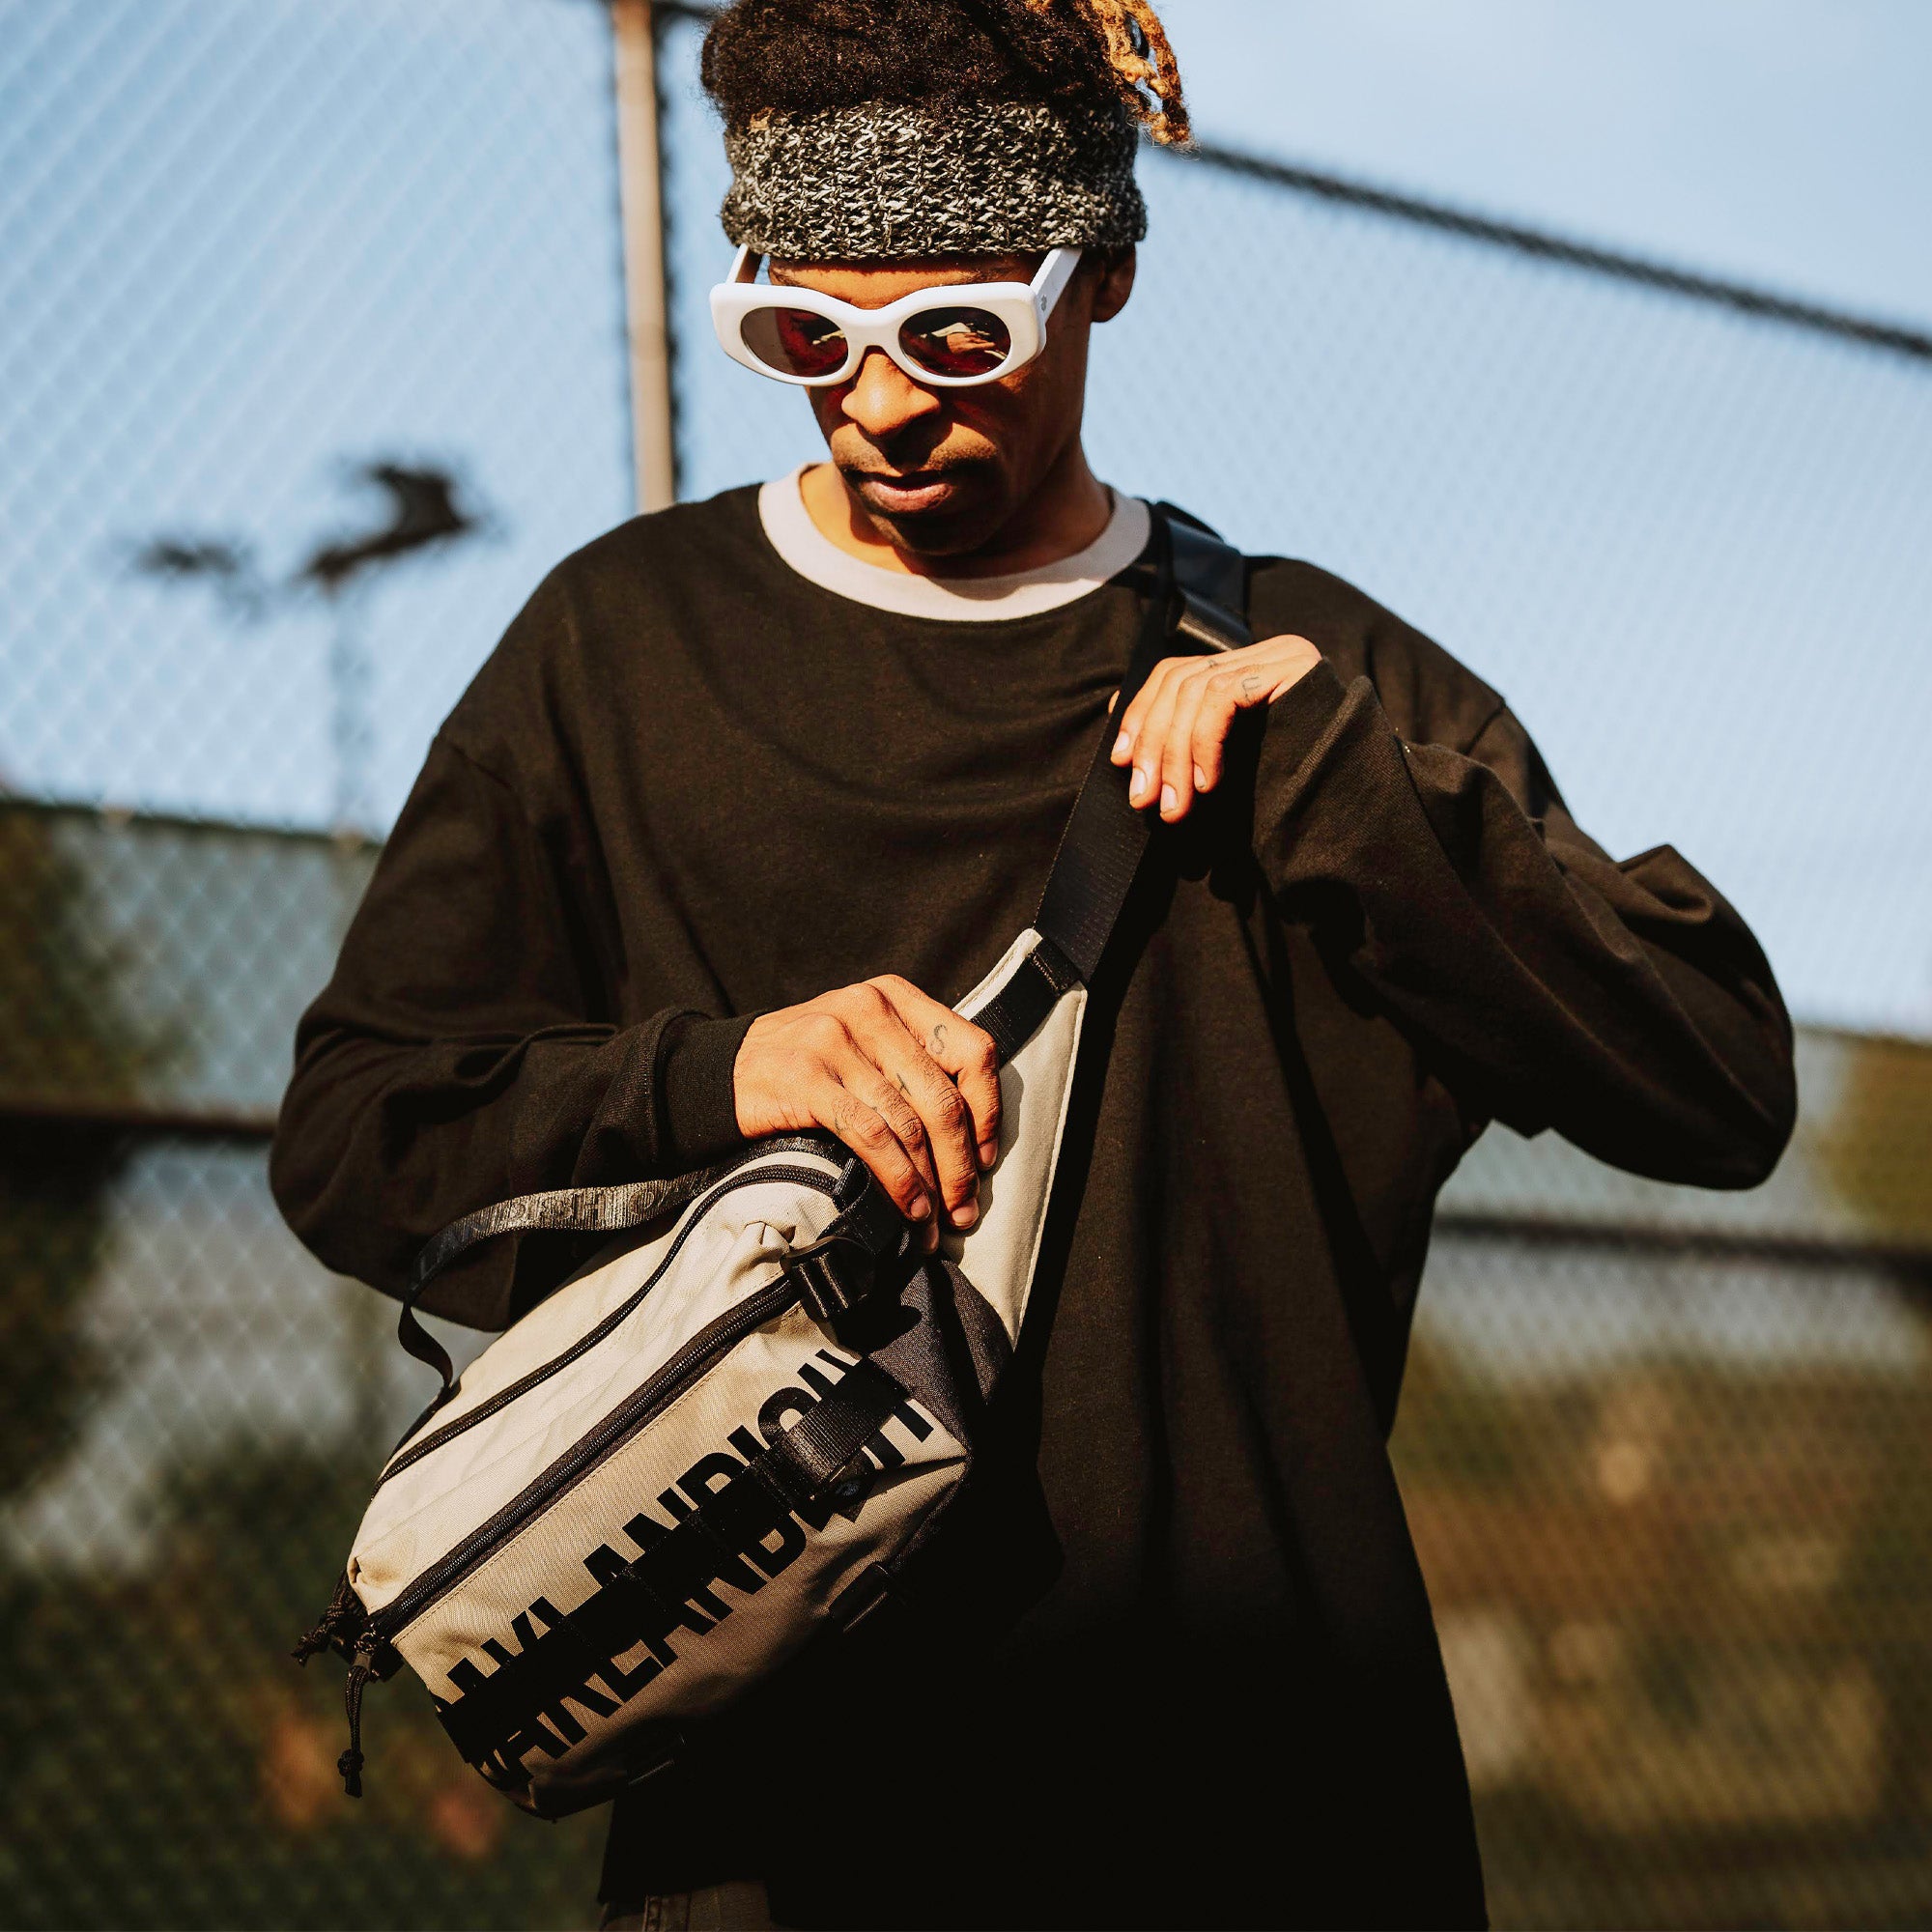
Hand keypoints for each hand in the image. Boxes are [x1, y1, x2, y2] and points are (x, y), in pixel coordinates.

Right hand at [733, 975, 999, 1249]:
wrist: (719, 1072)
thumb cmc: (805, 1066)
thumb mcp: (863, 1041)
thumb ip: (912, 1063)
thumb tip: (973, 1134)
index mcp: (895, 996)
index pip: (972, 1050)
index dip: (988, 1110)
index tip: (986, 1159)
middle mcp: (869, 1009)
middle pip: (941, 1097)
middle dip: (960, 1165)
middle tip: (963, 1211)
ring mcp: (835, 1040)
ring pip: (908, 1123)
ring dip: (929, 1184)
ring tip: (933, 1221)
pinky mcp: (806, 1077)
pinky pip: (871, 1136)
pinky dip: (896, 1179)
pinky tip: (906, 1206)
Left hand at [1110, 633, 1323, 821]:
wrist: (1353, 804)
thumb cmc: (1287, 792)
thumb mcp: (1221, 765)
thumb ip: (1182, 744)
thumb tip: (1120, 734)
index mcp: (1245, 668)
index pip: (1176, 674)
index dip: (1141, 715)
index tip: (1120, 760)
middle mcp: (1263, 653)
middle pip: (1180, 682)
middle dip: (1152, 744)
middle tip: (1143, 799)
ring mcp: (1279, 655)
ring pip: (1196, 691)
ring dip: (1174, 755)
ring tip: (1174, 805)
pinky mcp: (1291, 666)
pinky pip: (1223, 696)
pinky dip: (1205, 743)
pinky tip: (1209, 784)